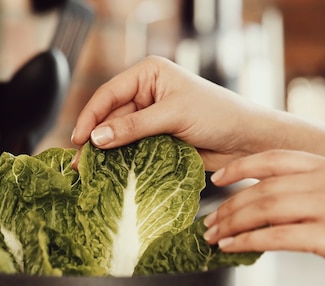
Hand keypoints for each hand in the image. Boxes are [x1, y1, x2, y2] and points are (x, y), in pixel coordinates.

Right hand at [71, 56, 262, 170]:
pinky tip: (110, 172)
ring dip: (107, 152)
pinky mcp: (157, 139)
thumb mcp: (173, 115)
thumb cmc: (218, 114)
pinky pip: (132, 149)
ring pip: (119, 135)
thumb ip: (134, 127)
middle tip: (80, 162)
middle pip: (110, 116)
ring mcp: (151, 118)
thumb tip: (98, 138)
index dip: (90, 116)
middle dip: (96, 139)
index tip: (79, 139)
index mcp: (149, 74)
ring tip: (90, 171)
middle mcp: (147, 93)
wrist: (246, 139)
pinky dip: (122, 160)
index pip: (109, 94)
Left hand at [203, 150, 324, 285]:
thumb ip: (309, 194)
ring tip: (213, 237)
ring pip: (267, 209)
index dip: (240, 166)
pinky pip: (278, 236)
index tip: (216, 179)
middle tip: (208, 223)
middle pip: (265, 187)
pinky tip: (232, 248)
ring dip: (233, 224)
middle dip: (229, 206)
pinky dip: (248, 242)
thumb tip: (260, 204)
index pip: (275, 158)